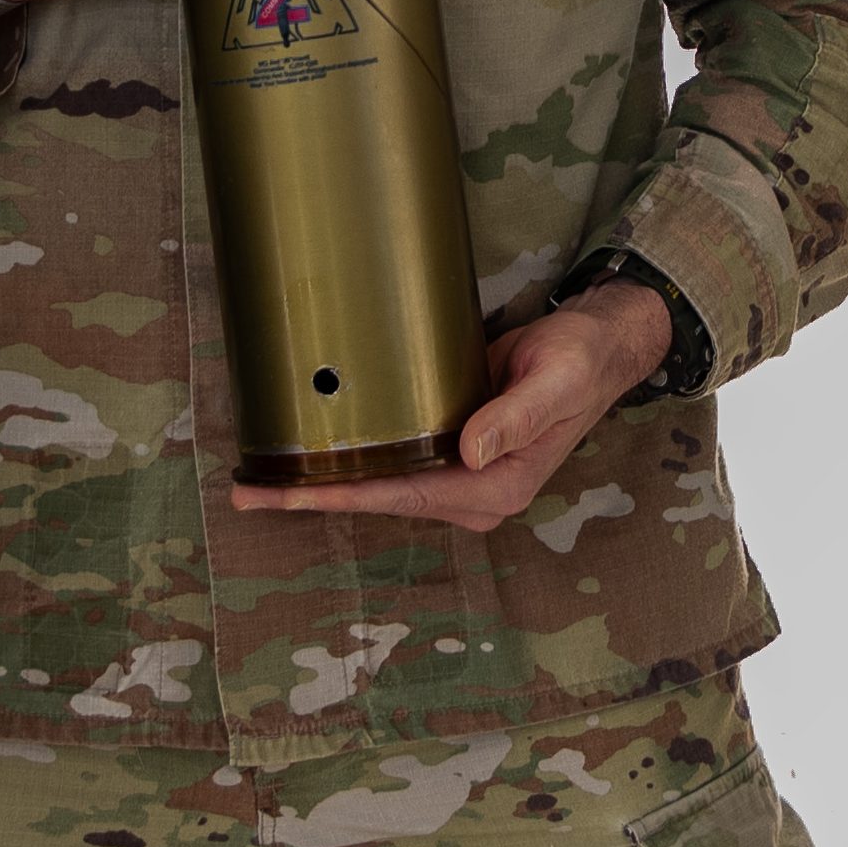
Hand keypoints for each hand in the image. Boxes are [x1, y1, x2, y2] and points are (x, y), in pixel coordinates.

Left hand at [230, 281, 665, 530]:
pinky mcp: (455, 452)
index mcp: (498, 486)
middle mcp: (476, 491)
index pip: (405, 496)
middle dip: (317, 498)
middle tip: (248, 493)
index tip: (289, 496)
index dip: (344, 496)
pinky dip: (353, 464)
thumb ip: (516, 418)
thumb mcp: (556, 379)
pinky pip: (395, 467)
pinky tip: (312, 457)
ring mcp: (463, 476)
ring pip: (382, 488)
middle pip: (382, 501)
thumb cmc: (581, 358)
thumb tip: (469, 452)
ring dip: (327, 484)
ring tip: (262, 480)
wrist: (600, 345)